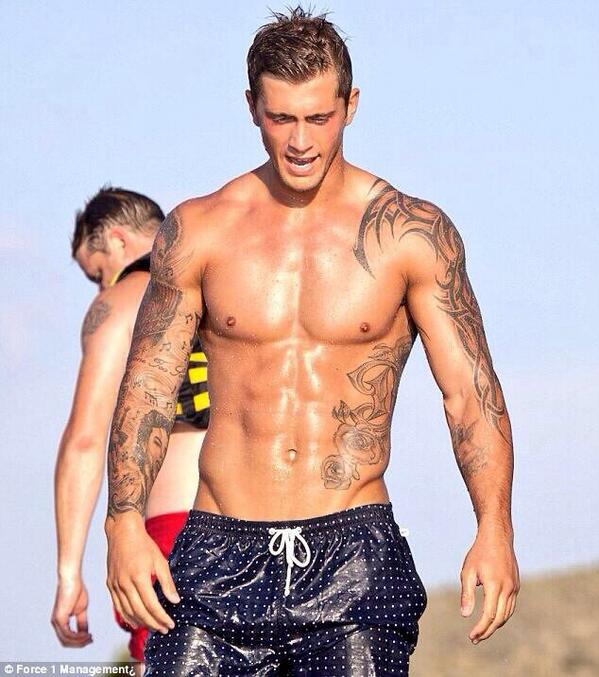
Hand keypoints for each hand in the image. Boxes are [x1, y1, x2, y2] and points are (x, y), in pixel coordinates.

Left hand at [51, 576, 92, 646]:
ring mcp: (56, 621)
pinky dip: (77, 637)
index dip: (78, 641)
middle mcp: (56, 623)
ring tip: (90, 638)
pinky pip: (67, 634)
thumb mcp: (81, 609)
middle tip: (91, 641)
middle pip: (65, 642)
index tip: (90, 639)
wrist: (71, 579)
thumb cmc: (76, 590)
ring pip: (66, 640)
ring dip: (79, 641)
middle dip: (79, 644)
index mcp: (60, 621)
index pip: (67, 638)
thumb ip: (82, 622)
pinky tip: (86, 634)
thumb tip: (85, 633)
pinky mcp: (59, 618)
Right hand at [105, 515, 179, 633]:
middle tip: (164, 629)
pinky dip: (127, 617)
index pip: (151, 605)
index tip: (170, 624)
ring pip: (127, 612)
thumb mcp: (160, 560)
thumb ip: (167, 582)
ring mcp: (115, 585)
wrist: (122, 532)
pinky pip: (118, 607)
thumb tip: (175, 600)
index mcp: (139, 576)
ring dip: (141, 623)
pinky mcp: (110, 585)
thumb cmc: (143, 544)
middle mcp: (124, 583)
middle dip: (153, 623)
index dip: (161, 617)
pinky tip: (136, 622)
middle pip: (139, 612)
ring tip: (154, 628)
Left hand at [460, 525, 519, 643]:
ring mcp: (514, 587)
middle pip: (500, 619)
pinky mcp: (516, 585)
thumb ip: (467, 594)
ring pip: (507, 614)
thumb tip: (465, 615)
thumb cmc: (479, 553)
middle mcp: (508, 588)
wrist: (497, 537)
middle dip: (488, 631)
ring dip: (496, 625)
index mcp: (495, 585)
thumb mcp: (468, 571)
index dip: (481, 628)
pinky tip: (492, 617)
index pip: (489, 615)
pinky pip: (510, 605)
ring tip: (482, 632)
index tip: (471, 636)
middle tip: (475, 639)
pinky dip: (502, 615)